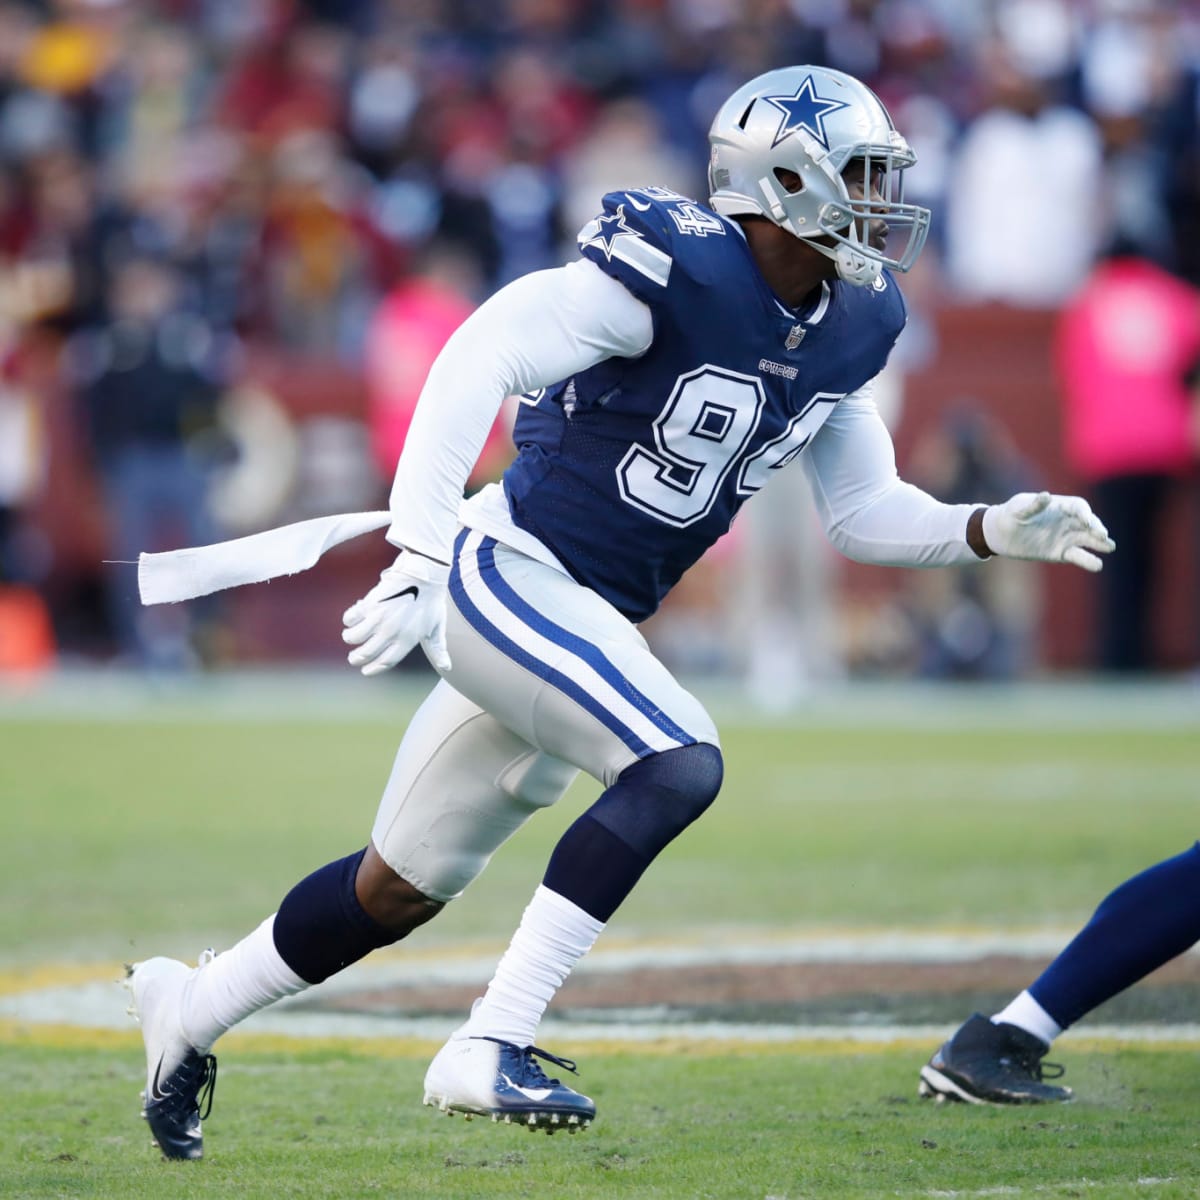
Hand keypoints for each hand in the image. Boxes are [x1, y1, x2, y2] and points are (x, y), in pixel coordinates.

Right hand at [342, 550, 451, 675]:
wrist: (424, 574)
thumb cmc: (431, 600)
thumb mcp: (437, 626)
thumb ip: (438, 648)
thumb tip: (447, 666)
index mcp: (407, 640)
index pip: (386, 662)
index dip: (373, 669)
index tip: (365, 670)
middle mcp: (392, 632)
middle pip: (366, 653)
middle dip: (356, 658)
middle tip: (353, 658)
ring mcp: (380, 618)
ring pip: (354, 637)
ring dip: (350, 638)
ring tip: (350, 636)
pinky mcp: (370, 604)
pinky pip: (351, 618)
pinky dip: (349, 619)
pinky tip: (352, 618)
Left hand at [981, 491, 1115, 572]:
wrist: (1000, 533)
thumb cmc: (1010, 514)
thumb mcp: (1018, 508)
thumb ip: (1033, 505)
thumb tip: (1046, 496)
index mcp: (1060, 506)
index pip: (1079, 507)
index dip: (1084, 513)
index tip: (1086, 521)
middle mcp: (1067, 521)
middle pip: (1089, 523)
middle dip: (1096, 528)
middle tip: (1103, 535)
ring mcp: (1065, 537)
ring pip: (1087, 540)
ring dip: (1100, 544)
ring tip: (1110, 547)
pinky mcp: (1060, 553)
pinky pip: (1077, 556)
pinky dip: (1088, 561)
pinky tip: (1098, 565)